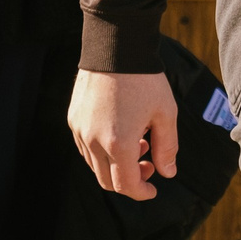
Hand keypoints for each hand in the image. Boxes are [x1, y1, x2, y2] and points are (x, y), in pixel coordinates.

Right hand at [68, 69, 178, 200]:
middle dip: (130, 180)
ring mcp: (79, 130)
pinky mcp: (73, 119)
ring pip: (95, 165)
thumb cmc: (145, 79)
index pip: (126, 185)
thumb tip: (167, 173)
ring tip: (138, 142)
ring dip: (116, 165)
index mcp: (119, 143)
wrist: (116, 47)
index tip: (153, 190)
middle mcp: (93, 141)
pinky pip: (85, 148)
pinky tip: (120, 133)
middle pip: (107, 181)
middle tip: (149, 165)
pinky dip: (102, 151)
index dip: (141, 192)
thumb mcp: (165, 113)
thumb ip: (167, 147)